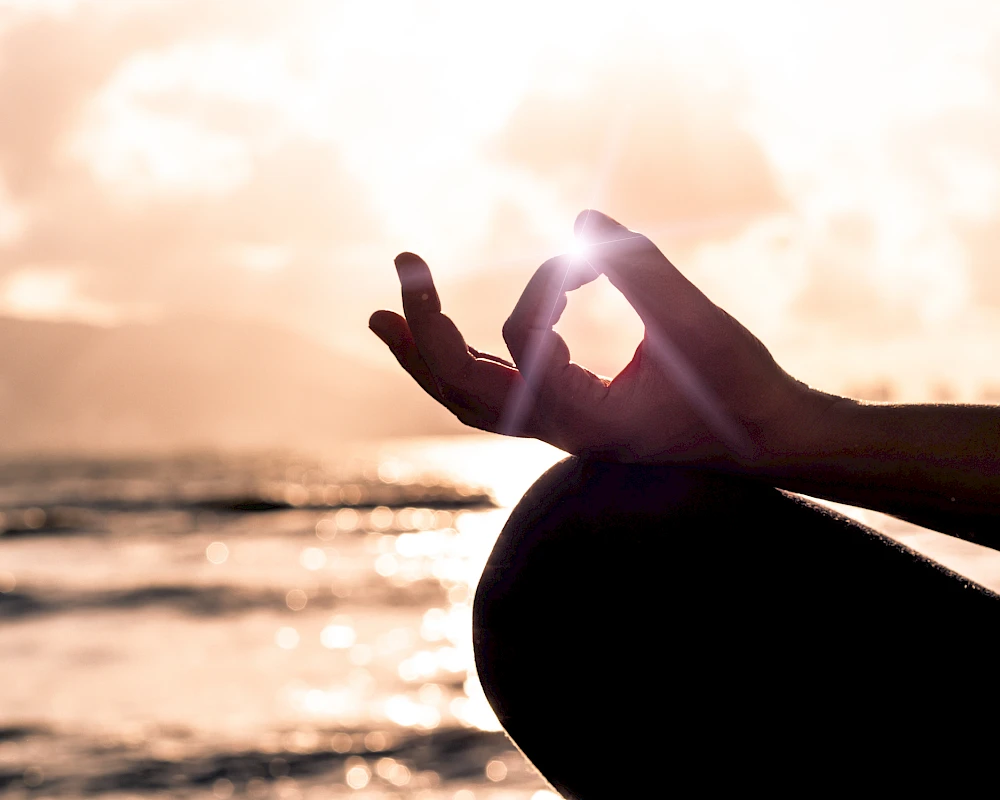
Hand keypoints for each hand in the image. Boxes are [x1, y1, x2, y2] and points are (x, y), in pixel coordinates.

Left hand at [369, 210, 817, 464]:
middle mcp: (559, 433)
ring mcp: (559, 430)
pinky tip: (452, 337)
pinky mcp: (570, 417)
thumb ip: (640, 269)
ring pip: (471, 401)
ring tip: (383, 320)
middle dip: (424, 329)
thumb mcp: (695, 326)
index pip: (522, 342)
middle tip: (403, 267)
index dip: (545, 284)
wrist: (767, 443)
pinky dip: (466, 365)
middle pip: (461, 390)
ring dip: (427, 357)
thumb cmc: (740, 388)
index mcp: (584, 421)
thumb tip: (584, 218)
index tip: (591, 253)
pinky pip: (498, 397)